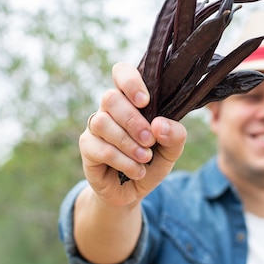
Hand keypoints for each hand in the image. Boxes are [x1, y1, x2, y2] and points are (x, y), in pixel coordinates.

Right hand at [78, 62, 186, 206]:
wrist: (134, 191)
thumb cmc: (152, 161)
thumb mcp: (171, 150)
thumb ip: (175, 135)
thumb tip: (159, 125)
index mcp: (131, 99)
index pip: (121, 72)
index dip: (130, 81)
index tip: (145, 101)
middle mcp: (110, 108)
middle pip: (111, 97)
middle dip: (133, 121)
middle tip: (150, 140)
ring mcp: (95, 126)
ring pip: (102, 122)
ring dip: (128, 142)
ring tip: (145, 158)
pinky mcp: (87, 147)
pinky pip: (101, 148)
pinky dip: (123, 161)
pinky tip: (136, 170)